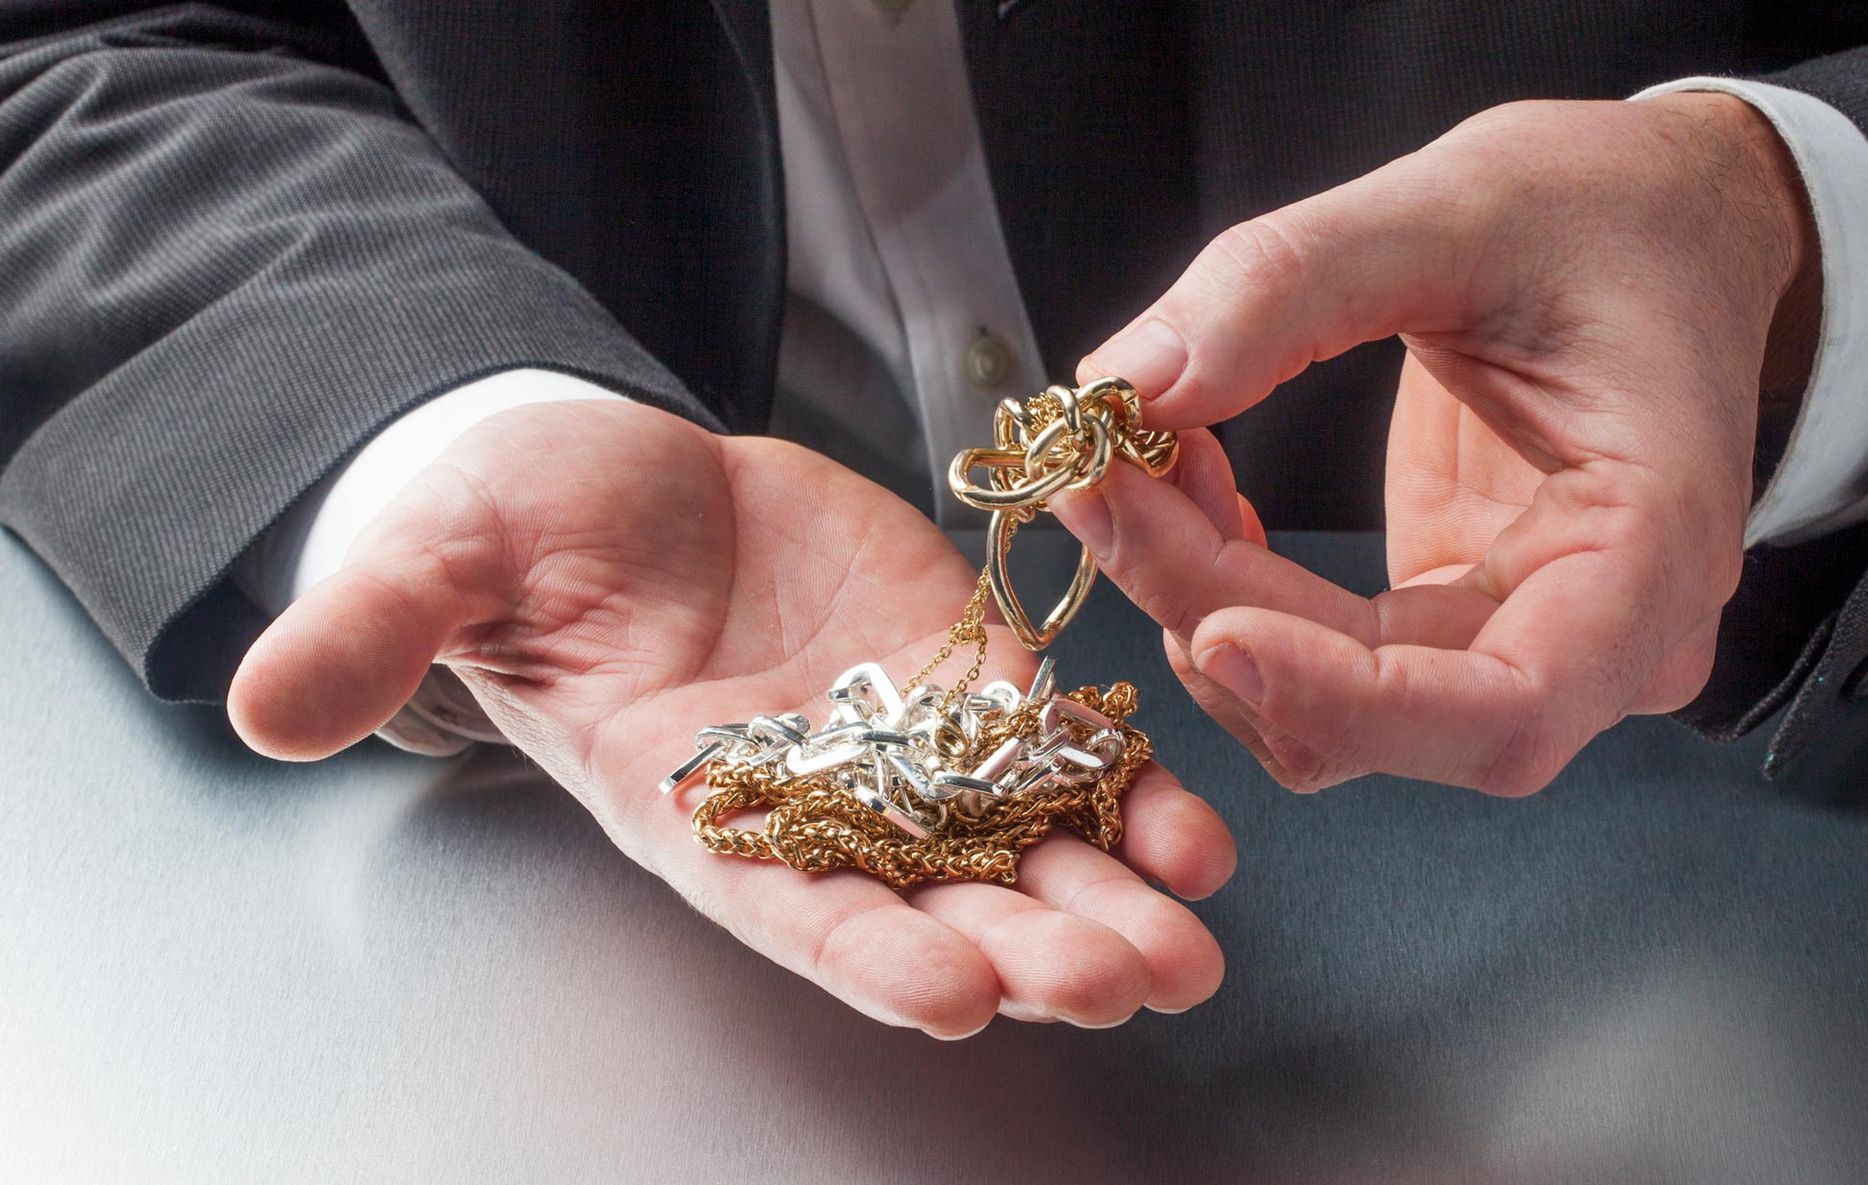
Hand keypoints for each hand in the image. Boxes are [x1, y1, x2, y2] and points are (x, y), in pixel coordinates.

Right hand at [227, 399, 1233, 1033]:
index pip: (784, 902)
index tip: (951, 990)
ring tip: (1193, 933)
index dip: (865, 949)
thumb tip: (258, 702)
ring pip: (1017, 844)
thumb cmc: (521, 526)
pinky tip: (1197, 823)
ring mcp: (901, 744)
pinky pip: (1056, 744)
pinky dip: (1124, 786)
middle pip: (932, 899)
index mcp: (691, 805)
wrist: (621, 480)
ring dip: (1107, 892)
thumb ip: (377, 633)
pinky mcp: (963, 673)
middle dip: (1030, 945)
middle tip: (1130, 980)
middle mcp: (812, 804)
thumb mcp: (440, 559)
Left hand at [1053, 94, 1819, 794]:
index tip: (1208, 626)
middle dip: (1219, 615)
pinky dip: (1225, 591)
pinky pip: (1317, 657)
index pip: (1503, 713)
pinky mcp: (1448, 615)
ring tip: (1140, 467)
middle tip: (1107, 490)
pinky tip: (1182, 494)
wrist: (1661, 220)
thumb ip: (1289, 285)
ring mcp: (1521, 640)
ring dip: (1203, 607)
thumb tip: (1134, 380)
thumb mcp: (1457, 204)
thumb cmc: (1611, 213)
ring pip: (1329, 708)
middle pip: (1384, 715)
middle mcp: (1599, 639)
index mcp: (1654, 555)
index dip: (1342, 699)